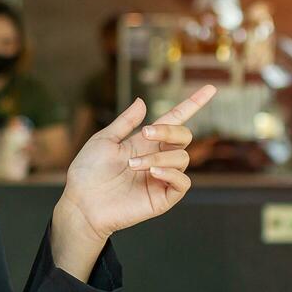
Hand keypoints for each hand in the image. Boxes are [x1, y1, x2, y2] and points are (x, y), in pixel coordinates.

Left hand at [58, 85, 217, 240]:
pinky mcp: (163, 198)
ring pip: (182, 158)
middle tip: (146, 133)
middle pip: (183, 136)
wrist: (81, 203)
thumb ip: (126, 122)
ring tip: (132, 165)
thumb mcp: (104, 140)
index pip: (175, 120)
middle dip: (169, 130)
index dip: (192, 104)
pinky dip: (172, 173)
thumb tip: (142, 101)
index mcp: (145, 142)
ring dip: (159, 157)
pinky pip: (183, 182)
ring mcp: (161, 178)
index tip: (210, 88)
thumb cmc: (88, 172)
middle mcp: (157, 157)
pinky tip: (153, 172)